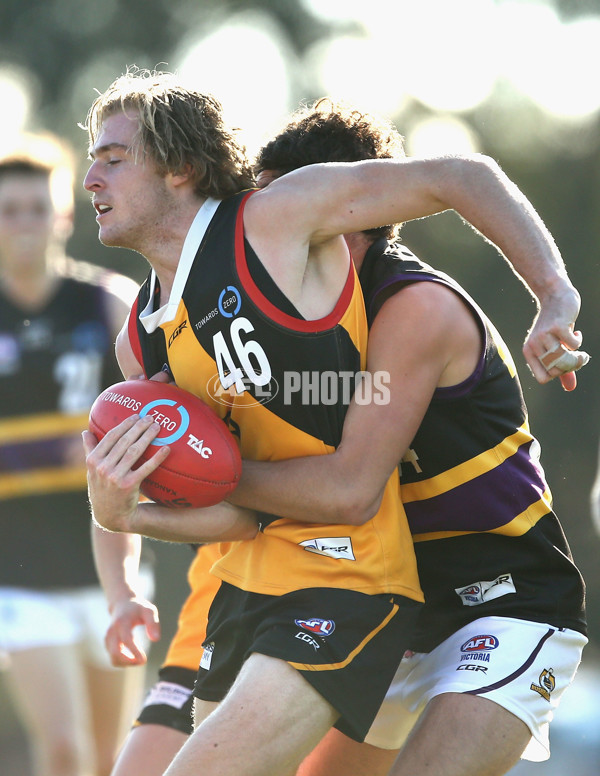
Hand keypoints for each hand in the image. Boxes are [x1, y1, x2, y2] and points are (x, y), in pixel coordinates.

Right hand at [82, 414, 170, 531]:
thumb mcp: (91, 471)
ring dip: (147, 436)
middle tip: (150, 417)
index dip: (124, 425)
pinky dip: (157, 457)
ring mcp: (115, 477)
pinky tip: (166, 449)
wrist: (109, 516)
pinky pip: (145, 468)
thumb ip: (89, 450)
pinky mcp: (129, 485)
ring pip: (134, 451)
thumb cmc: (101, 489)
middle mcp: (102, 468)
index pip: (110, 437)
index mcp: (93, 460)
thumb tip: (85, 432)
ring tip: (157, 427)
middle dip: (138, 427)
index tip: (135, 416)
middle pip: (124, 441)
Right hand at [105, 596, 160, 666]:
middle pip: (115, 652)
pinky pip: (113, 659)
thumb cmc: (138, 608)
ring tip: (139, 659)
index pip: (126, 640)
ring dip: (127, 663)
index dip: (134, 651)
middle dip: (129, 661)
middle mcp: (112, 632)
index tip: (144, 660)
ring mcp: (108, 639)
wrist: (123, 604)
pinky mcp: (108, 644)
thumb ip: (153, 623)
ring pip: (113, 659)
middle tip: (143, 661)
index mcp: (122, 622)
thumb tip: (156, 639)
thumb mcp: (149, 611)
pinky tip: (133, 657)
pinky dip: (123, 662)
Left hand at [522, 282, 589, 390]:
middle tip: (577, 356)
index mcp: (529, 352)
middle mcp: (533, 345)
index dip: (557, 375)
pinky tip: (576, 332)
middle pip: (555, 371)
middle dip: (570, 367)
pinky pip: (573, 346)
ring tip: (580, 351)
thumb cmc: (555, 324)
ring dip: (577, 358)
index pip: (543, 378)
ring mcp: (544, 336)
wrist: (555, 296)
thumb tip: (570, 388)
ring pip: (563, 360)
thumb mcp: (556, 347)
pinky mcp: (557, 327)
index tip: (565, 364)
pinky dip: (578, 341)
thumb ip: (562, 367)